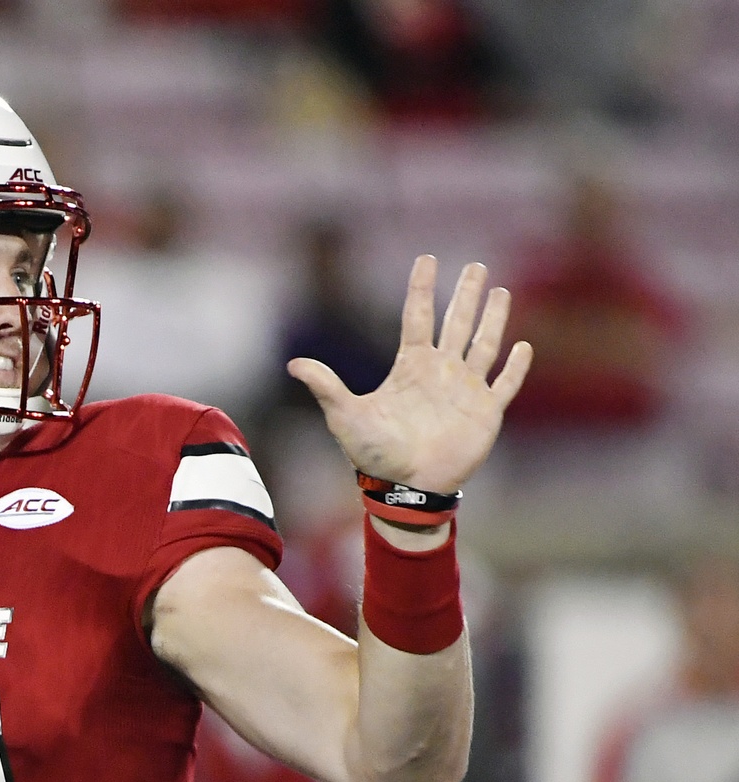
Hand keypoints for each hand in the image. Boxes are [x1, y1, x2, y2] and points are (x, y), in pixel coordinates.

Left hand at [288, 257, 532, 494]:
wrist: (405, 486)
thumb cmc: (373, 453)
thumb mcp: (345, 416)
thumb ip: (326, 387)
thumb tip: (293, 364)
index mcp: (410, 366)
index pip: (418, 316)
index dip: (422, 288)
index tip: (428, 259)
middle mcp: (440, 371)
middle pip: (456, 322)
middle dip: (467, 294)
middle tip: (477, 266)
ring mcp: (465, 389)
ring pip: (484, 344)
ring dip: (493, 318)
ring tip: (501, 291)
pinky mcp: (486, 412)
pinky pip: (505, 383)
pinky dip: (515, 366)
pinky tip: (524, 346)